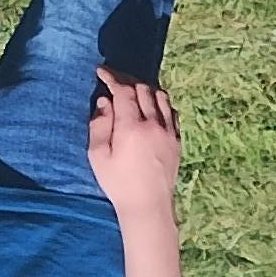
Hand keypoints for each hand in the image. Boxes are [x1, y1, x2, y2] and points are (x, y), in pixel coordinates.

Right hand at [86, 70, 182, 219]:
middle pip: (144, 89)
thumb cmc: (118, 182)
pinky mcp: (177, 140)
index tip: (100, 72)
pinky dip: (160, 103)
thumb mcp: (98, 154)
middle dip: (127, 79)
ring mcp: (169, 132)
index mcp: (132, 127)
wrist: (148, 204)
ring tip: (131, 90)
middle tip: (113, 78)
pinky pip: (172, 112)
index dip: (112, 77)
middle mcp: (154, 125)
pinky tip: (150, 107)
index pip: (124, 91)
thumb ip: (99, 124)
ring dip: (145, 89)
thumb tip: (105, 101)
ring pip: (161, 97)